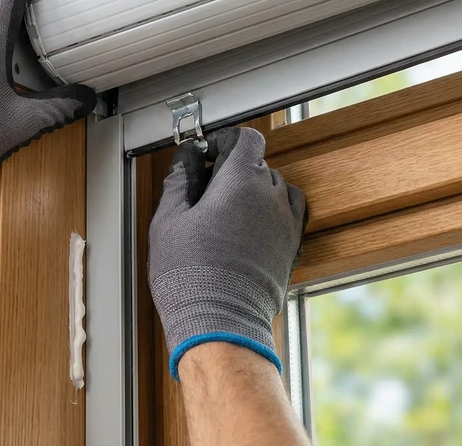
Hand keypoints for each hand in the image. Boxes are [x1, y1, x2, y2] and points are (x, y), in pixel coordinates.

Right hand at [148, 127, 306, 379]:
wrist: (221, 323)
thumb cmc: (190, 275)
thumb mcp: (169, 221)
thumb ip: (179, 182)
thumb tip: (186, 160)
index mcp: (240, 181)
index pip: (245, 139)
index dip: (224, 142)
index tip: (205, 155)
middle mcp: (270, 196)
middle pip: (258, 164)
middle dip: (232, 170)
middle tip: (205, 192)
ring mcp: (286, 222)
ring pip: (275, 188)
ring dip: (254, 191)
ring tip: (227, 213)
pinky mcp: (292, 247)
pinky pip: (289, 214)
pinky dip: (272, 212)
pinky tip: (249, 228)